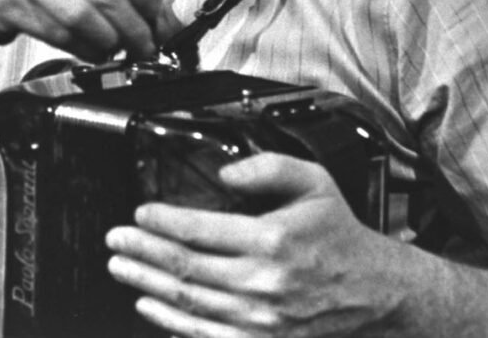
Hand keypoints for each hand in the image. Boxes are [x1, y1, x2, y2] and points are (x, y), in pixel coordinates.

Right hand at [0, 0, 170, 62]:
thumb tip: (158, 10)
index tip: (159, 18)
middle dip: (133, 25)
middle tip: (146, 45)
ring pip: (82, 13)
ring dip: (109, 40)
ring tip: (119, 51)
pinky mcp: (5, 1)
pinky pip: (58, 32)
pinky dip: (83, 48)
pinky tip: (91, 52)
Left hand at [105, 152, 402, 336]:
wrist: (372, 290)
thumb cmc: (337, 233)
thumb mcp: (313, 181)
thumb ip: (267, 167)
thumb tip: (225, 172)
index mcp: (273, 239)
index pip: (200, 230)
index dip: (162, 222)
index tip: (139, 213)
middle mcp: (264, 282)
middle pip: (186, 267)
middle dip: (142, 253)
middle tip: (115, 241)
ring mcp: (262, 320)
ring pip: (189, 302)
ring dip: (148, 285)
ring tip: (122, 269)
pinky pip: (207, 336)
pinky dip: (172, 323)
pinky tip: (151, 308)